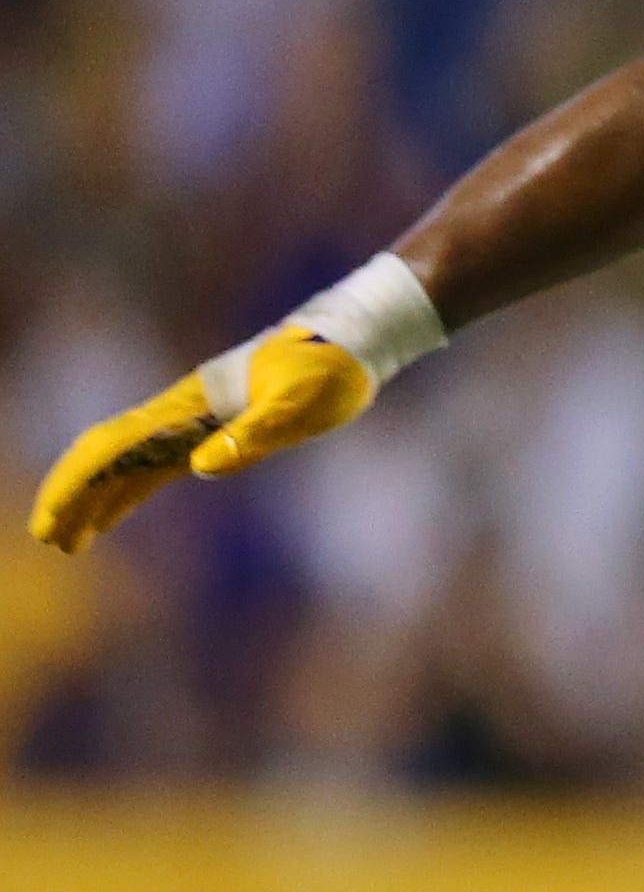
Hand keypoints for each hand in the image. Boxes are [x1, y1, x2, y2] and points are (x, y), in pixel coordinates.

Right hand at [27, 329, 380, 554]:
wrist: (347, 348)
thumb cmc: (327, 373)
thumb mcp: (300, 403)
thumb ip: (254, 433)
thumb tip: (201, 465)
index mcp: (189, 407)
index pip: (115, 445)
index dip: (80, 481)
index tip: (55, 516)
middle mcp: (178, 415)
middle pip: (106, 456)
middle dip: (73, 494)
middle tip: (49, 539)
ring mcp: (189, 425)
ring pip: (122, 465)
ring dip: (91, 500)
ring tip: (66, 542)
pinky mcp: (207, 435)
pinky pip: (150, 469)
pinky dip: (123, 494)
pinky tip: (106, 520)